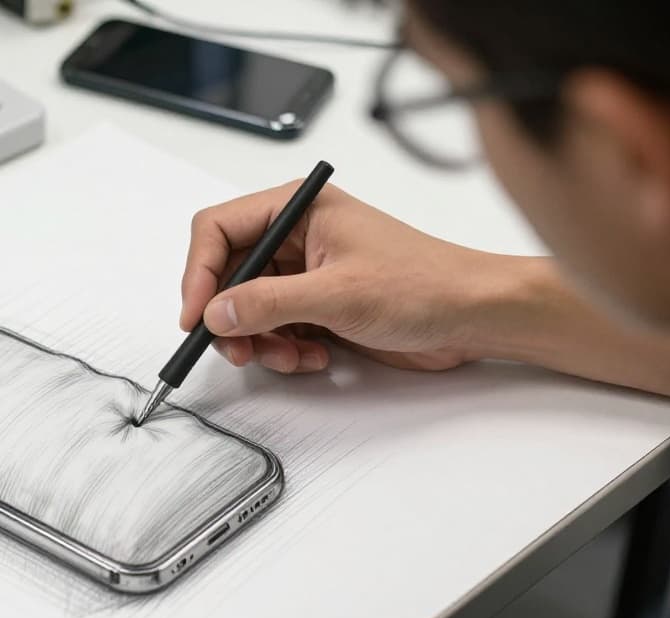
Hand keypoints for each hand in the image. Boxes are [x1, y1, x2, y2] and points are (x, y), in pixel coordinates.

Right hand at [180, 182, 512, 373]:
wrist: (473, 316)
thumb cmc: (425, 284)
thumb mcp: (337, 293)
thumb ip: (268, 303)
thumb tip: (217, 312)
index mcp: (298, 208)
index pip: (218, 229)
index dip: (199, 273)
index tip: (196, 315)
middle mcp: (296, 236)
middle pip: (228, 275)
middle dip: (230, 318)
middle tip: (237, 349)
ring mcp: (307, 272)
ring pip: (248, 309)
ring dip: (260, 342)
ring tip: (289, 356)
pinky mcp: (318, 305)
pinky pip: (274, 330)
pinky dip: (284, 350)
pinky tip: (315, 356)